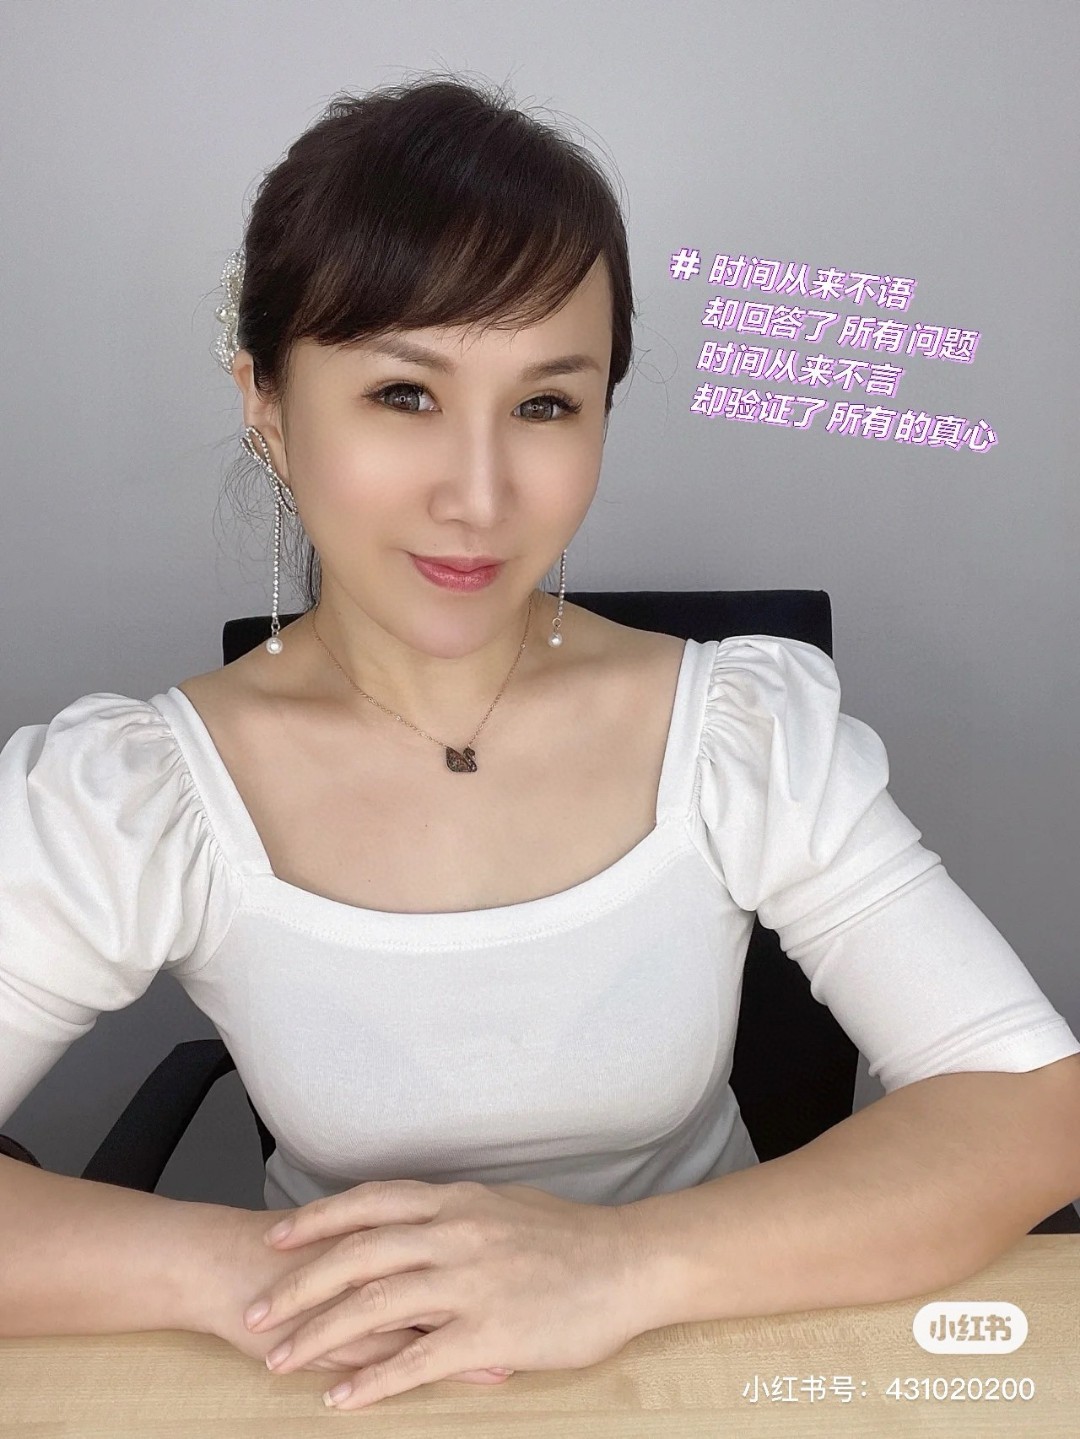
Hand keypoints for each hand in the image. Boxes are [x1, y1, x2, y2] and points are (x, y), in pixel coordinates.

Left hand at [242, 1178, 648, 1410]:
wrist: (629, 1262)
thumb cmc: (572, 1236)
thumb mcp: (505, 1206)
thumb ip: (456, 1214)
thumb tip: (420, 1218)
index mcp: (456, 1200)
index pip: (369, 1203)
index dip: (318, 1219)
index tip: (277, 1236)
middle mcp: (453, 1233)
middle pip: (357, 1254)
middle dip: (299, 1284)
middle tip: (256, 1312)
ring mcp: (470, 1281)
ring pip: (375, 1306)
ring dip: (320, 1335)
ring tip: (280, 1361)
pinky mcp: (489, 1330)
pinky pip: (417, 1360)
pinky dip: (373, 1382)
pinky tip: (342, 1401)